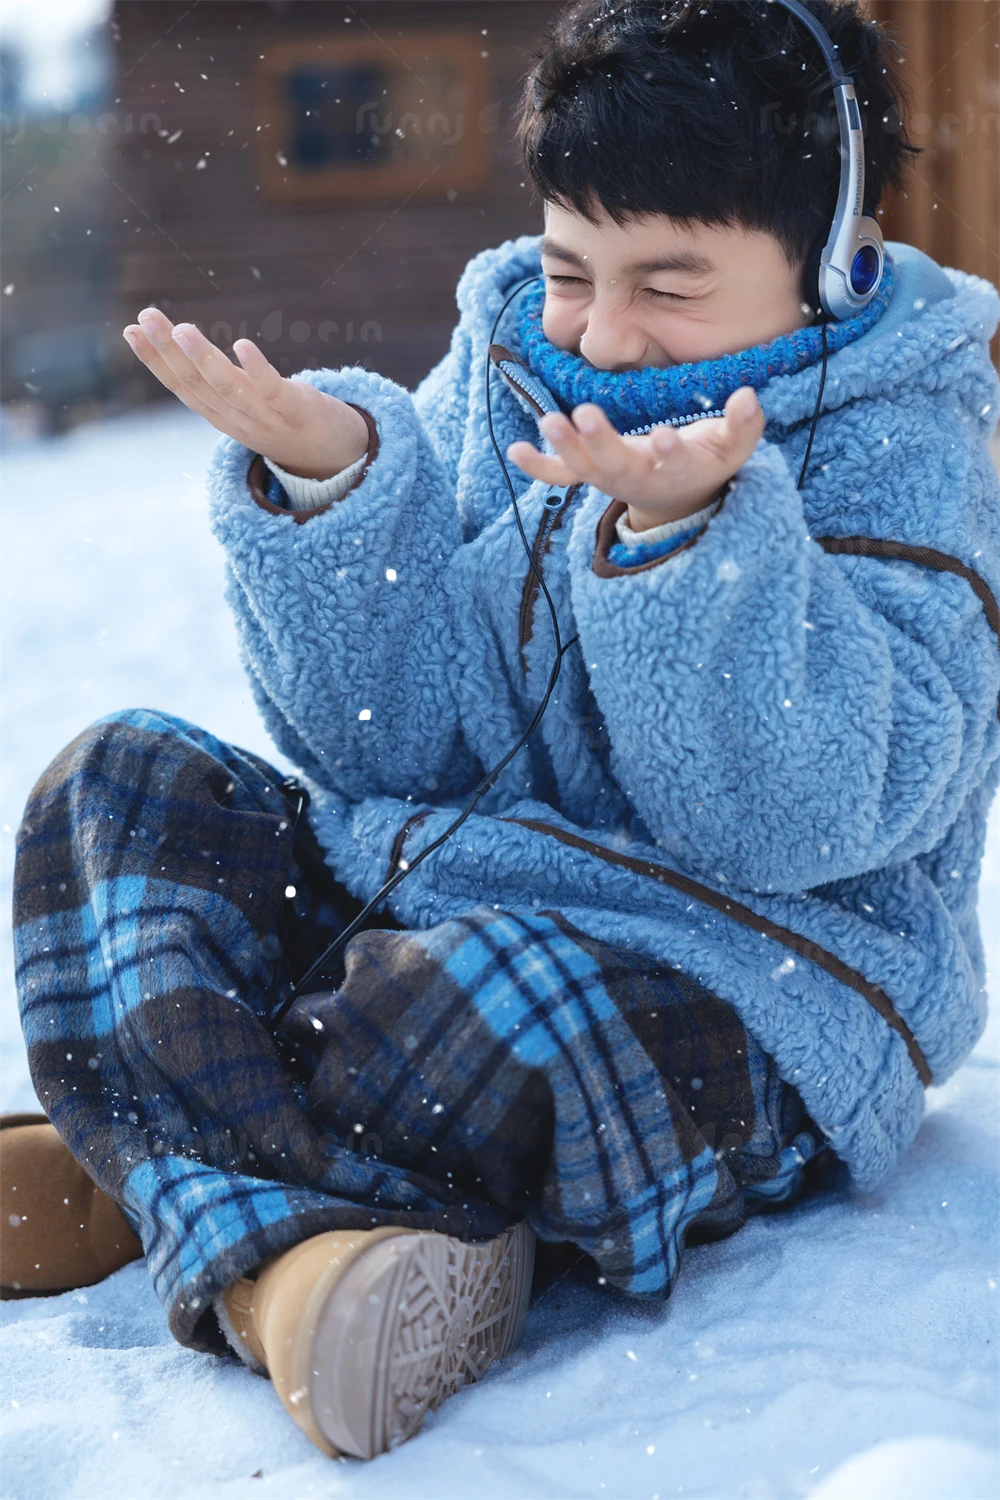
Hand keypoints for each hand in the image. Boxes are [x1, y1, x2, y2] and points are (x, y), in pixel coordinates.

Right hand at [122, 308, 369, 479]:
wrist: (333, 457)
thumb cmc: (283, 420)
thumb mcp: (243, 403)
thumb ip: (216, 381)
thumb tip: (181, 344)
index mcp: (220, 415)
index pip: (180, 387)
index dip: (154, 360)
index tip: (131, 330)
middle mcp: (237, 419)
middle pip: (196, 383)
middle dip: (168, 350)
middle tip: (147, 316)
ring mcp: (266, 418)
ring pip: (227, 387)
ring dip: (202, 358)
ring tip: (181, 328)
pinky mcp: (297, 412)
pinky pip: (273, 391)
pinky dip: (257, 369)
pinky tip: (242, 345)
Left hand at [506, 386, 764, 532]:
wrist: (677, 497)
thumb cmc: (705, 462)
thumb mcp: (733, 448)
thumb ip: (744, 425)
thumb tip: (748, 397)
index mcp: (676, 471)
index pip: (674, 463)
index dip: (670, 452)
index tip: (664, 437)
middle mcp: (638, 477)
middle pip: (617, 466)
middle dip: (600, 442)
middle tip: (585, 415)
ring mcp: (611, 477)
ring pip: (585, 469)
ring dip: (566, 448)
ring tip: (548, 422)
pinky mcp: (592, 474)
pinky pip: (562, 476)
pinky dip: (539, 467)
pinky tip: (514, 450)